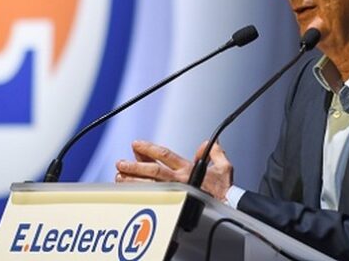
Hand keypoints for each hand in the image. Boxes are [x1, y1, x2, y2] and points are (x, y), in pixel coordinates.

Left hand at [115, 140, 233, 201]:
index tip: (135, 144)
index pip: (164, 155)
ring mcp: (175, 192)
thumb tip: (209, 142)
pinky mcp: (175, 204)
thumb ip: (214, 152)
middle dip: (134, 166)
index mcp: (188, 168)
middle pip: (152, 170)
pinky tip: (129, 191)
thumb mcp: (223, 166)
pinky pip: (153, 198)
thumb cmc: (225, 189)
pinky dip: (140, 193)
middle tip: (120, 163)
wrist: (228, 206)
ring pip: (149, 185)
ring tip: (119, 176)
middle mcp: (179, 180)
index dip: (148, 149)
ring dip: (133, 181)